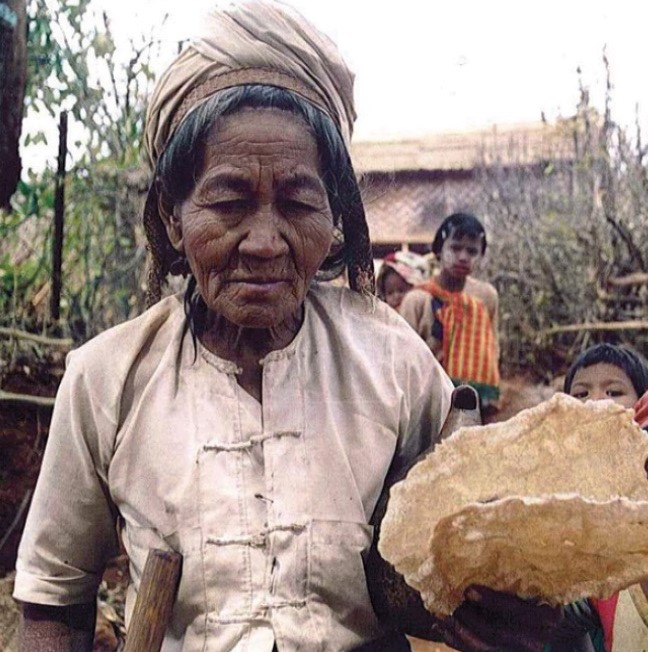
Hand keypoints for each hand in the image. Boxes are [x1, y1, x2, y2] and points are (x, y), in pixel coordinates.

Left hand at [434, 586, 562, 651]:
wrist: (553, 628)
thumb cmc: (541, 594)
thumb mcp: (540, 584)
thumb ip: (522, 575)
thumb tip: (492, 544)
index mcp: (548, 617)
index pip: (517, 611)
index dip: (493, 602)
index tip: (468, 590)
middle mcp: (537, 639)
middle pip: (498, 633)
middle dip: (470, 620)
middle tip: (449, 605)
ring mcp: (520, 650)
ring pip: (486, 648)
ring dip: (459, 632)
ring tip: (440, 618)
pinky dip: (458, 643)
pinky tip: (442, 630)